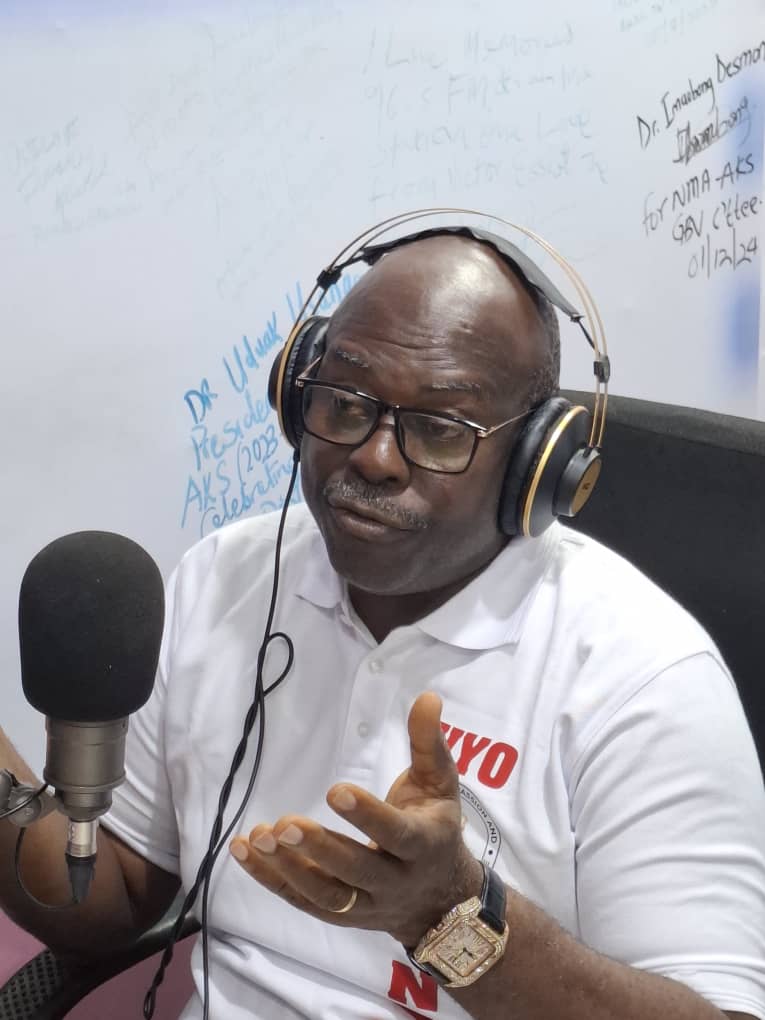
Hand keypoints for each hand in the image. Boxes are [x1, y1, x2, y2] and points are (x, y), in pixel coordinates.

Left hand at [229, 691, 482, 946]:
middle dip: (320, 849)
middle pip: (355, 871)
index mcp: (422, 845)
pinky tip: (244, 851)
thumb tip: (427, 697)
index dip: (367, 815)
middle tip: (285, 823)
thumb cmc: (435, 826)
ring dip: (289, 868)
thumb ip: (428, 743)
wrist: (440, 899)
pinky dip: (271, 879)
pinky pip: (302, 901)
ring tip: (259, 837)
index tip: (334, 791)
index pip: (394, 834)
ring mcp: (366, 905)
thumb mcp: (440, 783)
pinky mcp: (341, 915)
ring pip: (327, 895)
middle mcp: (395, 881)